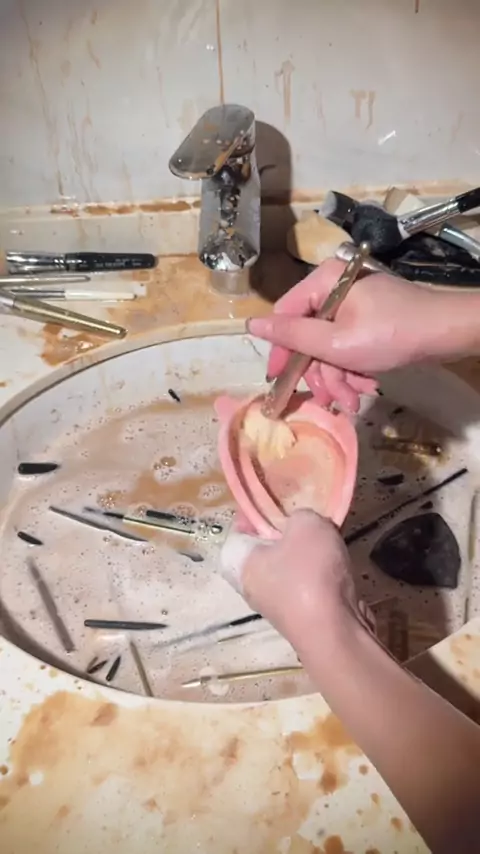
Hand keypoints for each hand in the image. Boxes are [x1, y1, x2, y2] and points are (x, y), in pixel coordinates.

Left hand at [221, 509, 370, 650]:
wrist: (335, 631)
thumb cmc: (310, 573)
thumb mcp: (306, 524)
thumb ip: (299, 515)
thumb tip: (299, 524)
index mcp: (237, 561)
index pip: (238, 526)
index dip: (257, 509)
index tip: (280, 500)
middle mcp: (249, 584)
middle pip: (263, 548)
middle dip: (284, 532)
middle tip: (305, 520)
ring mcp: (274, 604)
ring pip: (286, 567)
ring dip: (305, 554)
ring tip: (325, 539)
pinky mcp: (299, 617)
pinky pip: (305, 585)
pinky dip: (318, 574)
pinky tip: (335, 566)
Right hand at [247, 258, 451, 412]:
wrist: (448, 332)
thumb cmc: (392, 334)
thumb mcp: (337, 342)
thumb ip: (293, 336)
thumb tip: (250, 325)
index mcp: (324, 282)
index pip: (285, 315)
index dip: (280, 351)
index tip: (278, 381)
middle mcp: (335, 287)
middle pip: (309, 335)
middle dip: (320, 373)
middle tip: (330, 401)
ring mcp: (354, 304)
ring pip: (329, 346)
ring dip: (338, 378)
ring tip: (352, 403)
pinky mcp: (370, 319)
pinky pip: (348, 345)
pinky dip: (353, 369)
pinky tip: (364, 387)